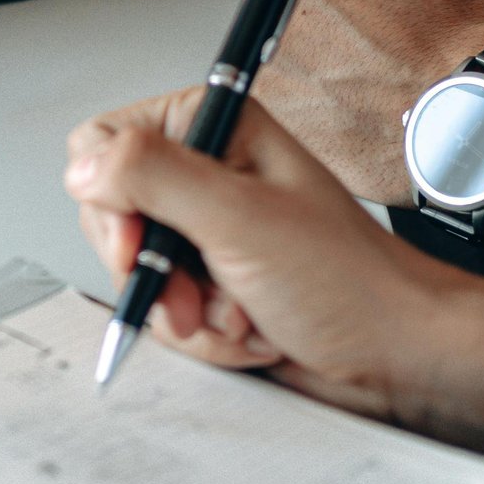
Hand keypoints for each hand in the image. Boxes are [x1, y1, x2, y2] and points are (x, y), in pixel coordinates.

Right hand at [65, 89, 483, 456]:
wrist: (399, 355)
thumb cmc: (349, 282)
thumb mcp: (242, 220)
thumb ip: (155, 178)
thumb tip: (84, 163)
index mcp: (215, 127)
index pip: (103, 145)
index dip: (110, 204)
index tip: (140, 245)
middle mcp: (208, 171)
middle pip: (113, 218)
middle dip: (158, 272)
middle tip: (200, 289)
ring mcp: (210, 229)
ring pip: (139, 274)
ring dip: (189, 311)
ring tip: (245, 314)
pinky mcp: (215, 280)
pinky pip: (167, 312)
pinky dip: (206, 336)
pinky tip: (254, 331)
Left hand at [250, 0, 483, 203]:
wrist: (479, 119)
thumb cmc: (479, 31)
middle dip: (338, 3)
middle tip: (388, 31)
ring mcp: (272, 51)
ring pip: (289, 35)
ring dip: (325, 47)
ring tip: (378, 68)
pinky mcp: (273, 104)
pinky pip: (286, 86)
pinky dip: (317, 92)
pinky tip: (361, 99)